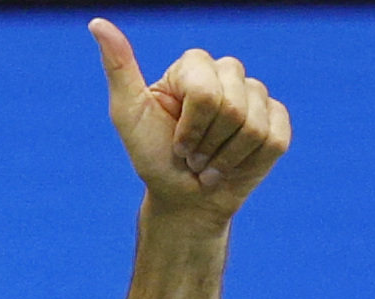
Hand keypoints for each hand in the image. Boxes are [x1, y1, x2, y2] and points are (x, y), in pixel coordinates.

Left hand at [89, 19, 288, 218]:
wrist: (182, 199)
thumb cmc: (153, 157)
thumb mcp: (128, 115)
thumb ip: (118, 68)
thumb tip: (97, 23)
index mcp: (193, 66)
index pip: (205, 92)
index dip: (191, 128)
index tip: (175, 144)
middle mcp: (226, 72)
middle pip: (232, 107)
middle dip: (207, 145)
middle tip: (192, 156)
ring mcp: (255, 95)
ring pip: (254, 126)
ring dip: (225, 159)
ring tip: (210, 163)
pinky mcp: (277, 120)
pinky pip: (275, 138)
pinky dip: (249, 162)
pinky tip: (234, 166)